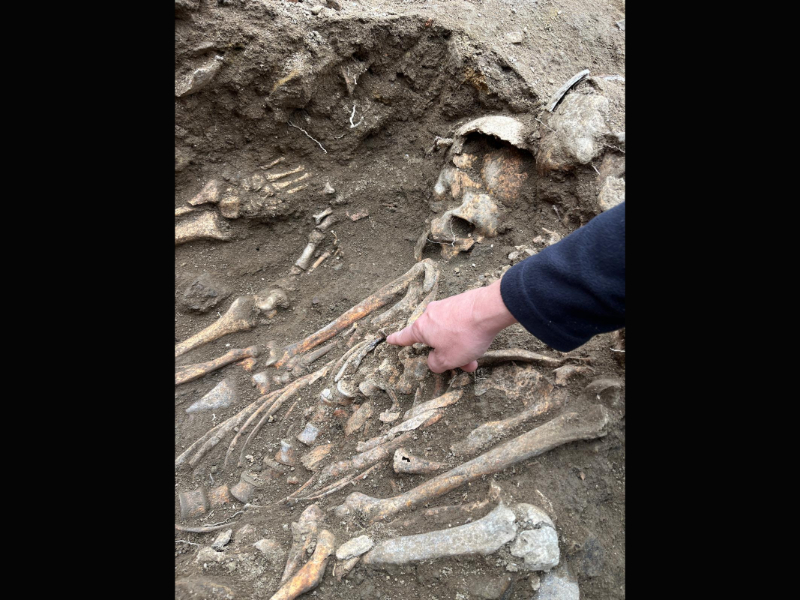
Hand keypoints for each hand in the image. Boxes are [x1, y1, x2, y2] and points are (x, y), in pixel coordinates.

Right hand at [386, 279, 516, 372]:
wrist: (489, 309)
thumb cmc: (464, 335)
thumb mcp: (448, 359)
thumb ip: (436, 364)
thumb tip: (434, 361)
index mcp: (422, 328)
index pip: (405, 337)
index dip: (397, 340)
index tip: (389, 339)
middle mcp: (431, 314)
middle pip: (435, 338)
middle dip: (447, 353)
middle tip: (462, 364)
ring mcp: (446, 306)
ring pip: (449, 332)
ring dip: (460, 345)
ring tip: (476, 356)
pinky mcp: (461, 302)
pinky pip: (460, 322)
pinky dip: (467, 333)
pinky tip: (480, 339)